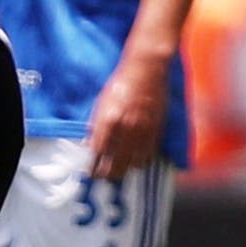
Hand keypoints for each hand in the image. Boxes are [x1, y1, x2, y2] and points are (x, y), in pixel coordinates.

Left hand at [88, 52, 169, 179]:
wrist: (146, 70)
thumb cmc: (120, 84)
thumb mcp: (101, 103)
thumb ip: (96, 125)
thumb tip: (89, 144)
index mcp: (108, 120)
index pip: (97, 153)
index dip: (92, 166)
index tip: (89, 172)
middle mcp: (126, 129)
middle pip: (116, 164)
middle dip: (107, 174)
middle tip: (102, 176)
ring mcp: (143, 131)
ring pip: (133, 164)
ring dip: (124, 170)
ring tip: (118, 171)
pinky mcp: (156, 131)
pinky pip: (148, 155)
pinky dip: (140, 162)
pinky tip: (134, 161)